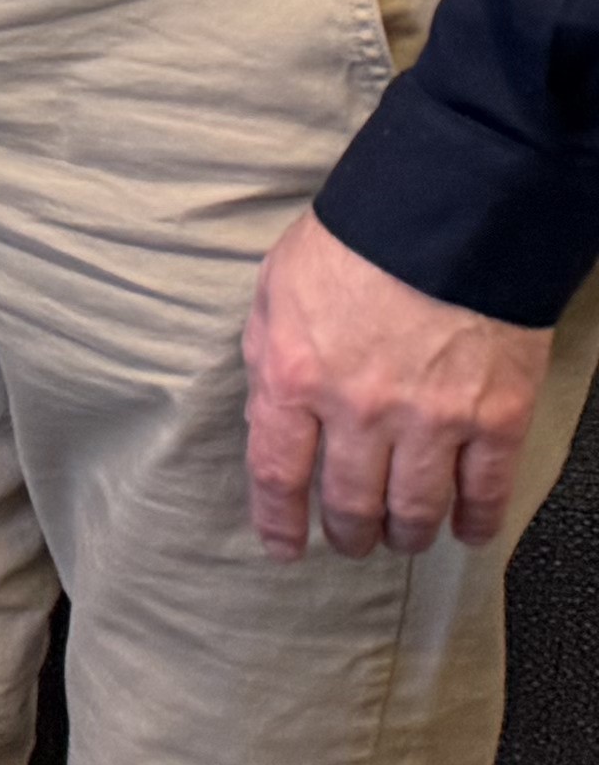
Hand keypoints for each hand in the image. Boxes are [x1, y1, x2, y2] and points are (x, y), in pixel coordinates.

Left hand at [242, 207, 550, 554]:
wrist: (446, 216)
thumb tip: (272, 418)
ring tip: (402, 538)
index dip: (280, 523)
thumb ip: (270, 361)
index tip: (284, 548)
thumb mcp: (276, 294)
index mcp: (295, 377)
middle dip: (349, 532)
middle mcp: (360, 411)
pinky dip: (475, 522)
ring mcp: (432, 420)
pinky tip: (467, 533)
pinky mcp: (495, 418)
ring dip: (407, 533)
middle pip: (351, 503)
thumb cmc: (351, 245)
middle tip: (351, 540)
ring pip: (417, 509)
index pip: (278, 474)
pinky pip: (484, 491)